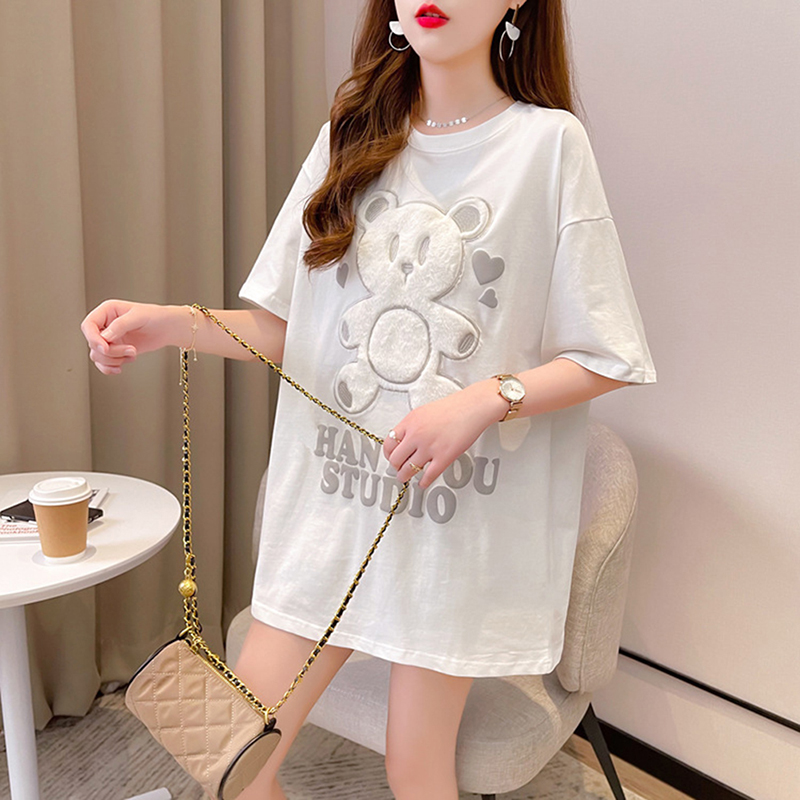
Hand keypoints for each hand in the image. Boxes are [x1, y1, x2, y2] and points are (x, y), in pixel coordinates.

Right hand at [80, 300, 176, 374]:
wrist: (168, 328)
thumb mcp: (138, 317)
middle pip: (93, 344)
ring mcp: (109, 339)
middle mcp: (105, 325)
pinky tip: (123, 366)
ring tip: (133, 353)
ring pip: (97, 355)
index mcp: (107, 311)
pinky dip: (110, 368)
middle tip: (132, 350)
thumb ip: (120, 325)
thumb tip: (105, 338)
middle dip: (111, 352)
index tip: (106, 347)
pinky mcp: (115, 351)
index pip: (88, 325)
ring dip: (114, 360)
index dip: (93, 338)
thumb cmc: (156, 317)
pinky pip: (103, 363)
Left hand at [383, 379, 506, 488]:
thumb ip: (412, 426)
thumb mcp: (424, 412)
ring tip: (405, 477)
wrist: (473, 407)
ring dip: (405, 476)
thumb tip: (404, 439)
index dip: (388, 454)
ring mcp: (429, 447)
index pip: (389, 443)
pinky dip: (423, 482)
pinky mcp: (444, 457)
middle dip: (396, 467)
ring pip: (408, 470)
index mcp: (410, 422)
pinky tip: (423, 482)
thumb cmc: (454, 407)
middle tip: (398, 469)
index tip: (390, 457)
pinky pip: (428, 475)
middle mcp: (417, 435)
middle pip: (396, 459)